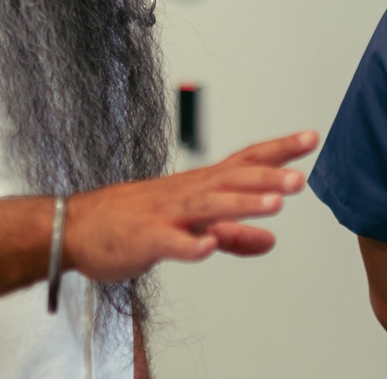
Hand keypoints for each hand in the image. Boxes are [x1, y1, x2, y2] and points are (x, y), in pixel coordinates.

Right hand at [64, 131, 319, 281]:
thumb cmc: (132, 223)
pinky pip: (170, 243)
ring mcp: (165, 215)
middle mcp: (186, 194)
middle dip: (269, 178)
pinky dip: (190, 245)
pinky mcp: (145, 240)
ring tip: (275, 205)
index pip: (245, 162)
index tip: (311, 139)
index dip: (278, 151)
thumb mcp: (190, 228)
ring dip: (242, 205)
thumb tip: (270, 240)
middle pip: (233, 180)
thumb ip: (233, 234)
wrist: (75, 228)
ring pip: (208, 206)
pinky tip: (208, 248)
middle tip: (301, 180)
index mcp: (199, 186)